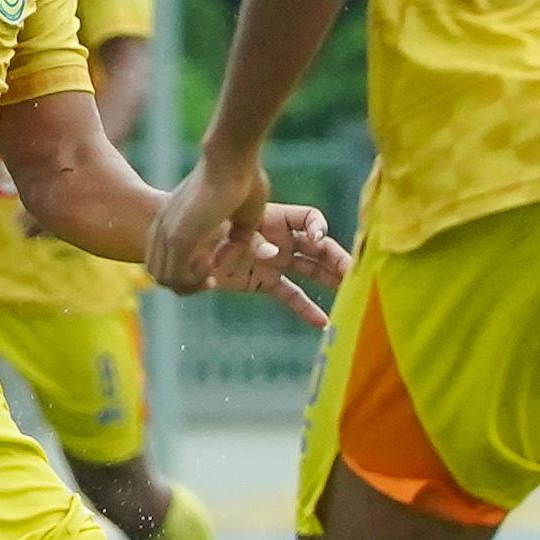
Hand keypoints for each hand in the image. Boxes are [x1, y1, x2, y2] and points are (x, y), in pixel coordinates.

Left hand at [144, 147, 266, 294]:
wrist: (232, 158)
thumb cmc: (243, 180)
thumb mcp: (243, 219)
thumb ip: (233, 244)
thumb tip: (220, 265)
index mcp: (170, 220)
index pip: (162, 260)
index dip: (186, 273)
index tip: (212, 267)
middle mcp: (162, 227)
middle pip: (158, 274)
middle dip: (186, 285)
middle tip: (210, 280)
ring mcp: (166, 232)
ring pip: (163, 279)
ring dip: (190, 284)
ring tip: (211, 273)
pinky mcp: (177, 237)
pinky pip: (176, 276)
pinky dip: (194, 279)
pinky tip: (212, 264)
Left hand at [195, 199, 348, 330]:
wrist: (183, 244)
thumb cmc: (204, 225)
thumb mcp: (228, 228)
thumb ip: (252, 241)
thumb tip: (271, 254)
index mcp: (275, 218)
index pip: (309, 219)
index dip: (318, 227)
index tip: (318, 238)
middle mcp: (281, 238)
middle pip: (318, 247)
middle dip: (337, 259)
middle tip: (356, 273)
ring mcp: (276, 260)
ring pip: (311, 270)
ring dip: (330, 281)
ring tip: (351, 293)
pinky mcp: (265, 281)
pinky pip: (290, 295)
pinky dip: (305, 308)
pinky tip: (323, 322)